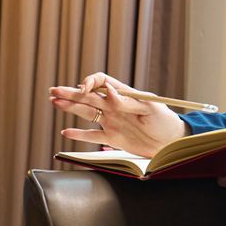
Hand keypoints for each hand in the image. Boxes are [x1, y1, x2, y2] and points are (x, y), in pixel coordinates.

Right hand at [50, 72, 185, 157]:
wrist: (172, 143)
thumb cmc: (165, 121)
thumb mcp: (150, 108)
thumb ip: (128, 101)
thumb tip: (108, 90)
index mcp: (123, 94)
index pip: (101, 82)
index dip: (89, 84)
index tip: (83, 91)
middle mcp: (114, 106)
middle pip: (88, 97)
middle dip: (70, 93)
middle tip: (53, 91)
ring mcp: (112, 122)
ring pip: (86, 113)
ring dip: (70, 107)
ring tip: (54, 102)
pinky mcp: (113, 138)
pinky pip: (92, 135)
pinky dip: (79, 134)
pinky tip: (66, 131)